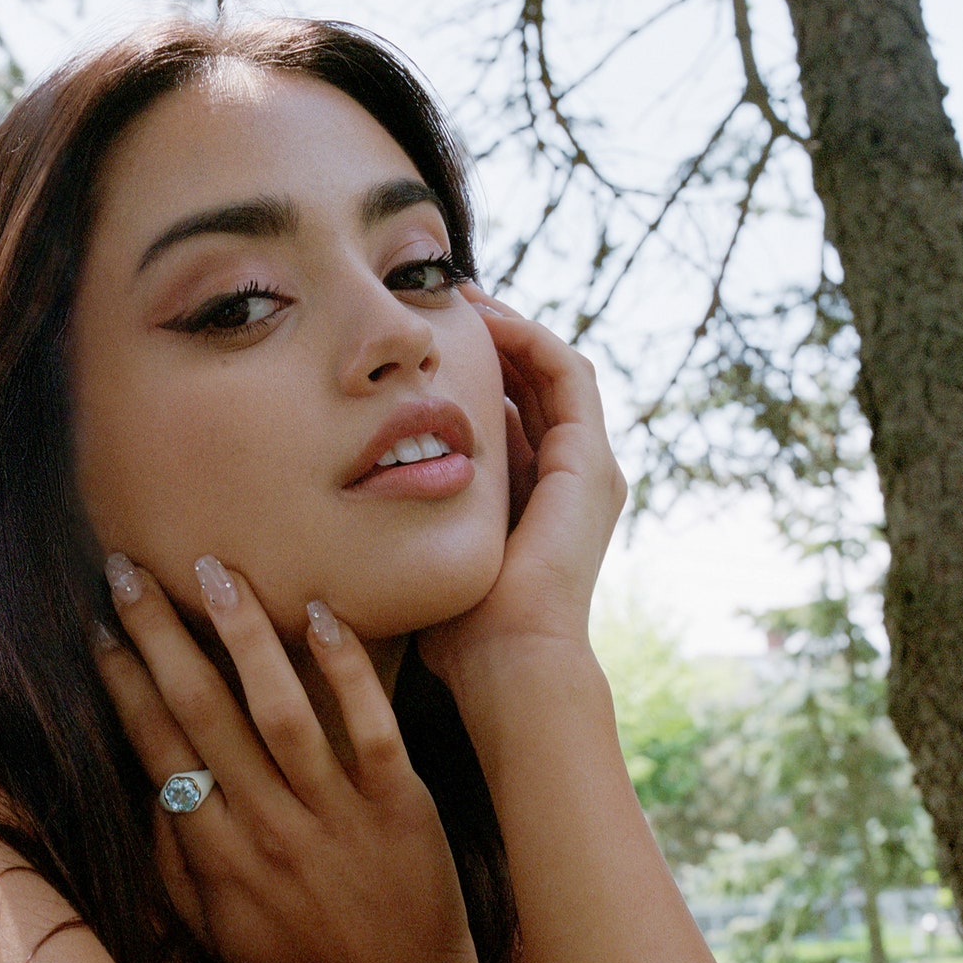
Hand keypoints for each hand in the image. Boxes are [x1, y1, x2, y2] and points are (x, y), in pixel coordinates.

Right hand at [93, 554, 478, 962]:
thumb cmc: (299, 962)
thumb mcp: (212, 931)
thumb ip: (170, 862)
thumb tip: (145, 785)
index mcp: (216, 856)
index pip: (158, 749)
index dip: (124, 683)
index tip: (101, 628)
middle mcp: (268, 828)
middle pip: (202, 713)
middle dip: (158, 636)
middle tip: (129, 571)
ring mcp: (335, 814)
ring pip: (279, 709)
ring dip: (242, 635)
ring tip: (212, 572)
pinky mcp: (401, 804)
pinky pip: (368, 725)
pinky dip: (343, 669)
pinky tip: (319, 612)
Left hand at [418, 287, 627, 690]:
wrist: (509, 663)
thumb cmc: (460, 632)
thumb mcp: (433, 553)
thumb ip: (422, 514)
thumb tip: (371, 485)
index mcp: (537, 501)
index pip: (512, 416)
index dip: (474, 377)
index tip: (423, 350)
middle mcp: (572, 480)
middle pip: (535, 386)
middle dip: (493, 341)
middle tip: (444, 304)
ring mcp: (590, 469)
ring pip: (553, 371)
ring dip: (511, 329)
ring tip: (463, 299)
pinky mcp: (592, 462)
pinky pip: (567, 374)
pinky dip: (530, 341)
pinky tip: (485, 321)